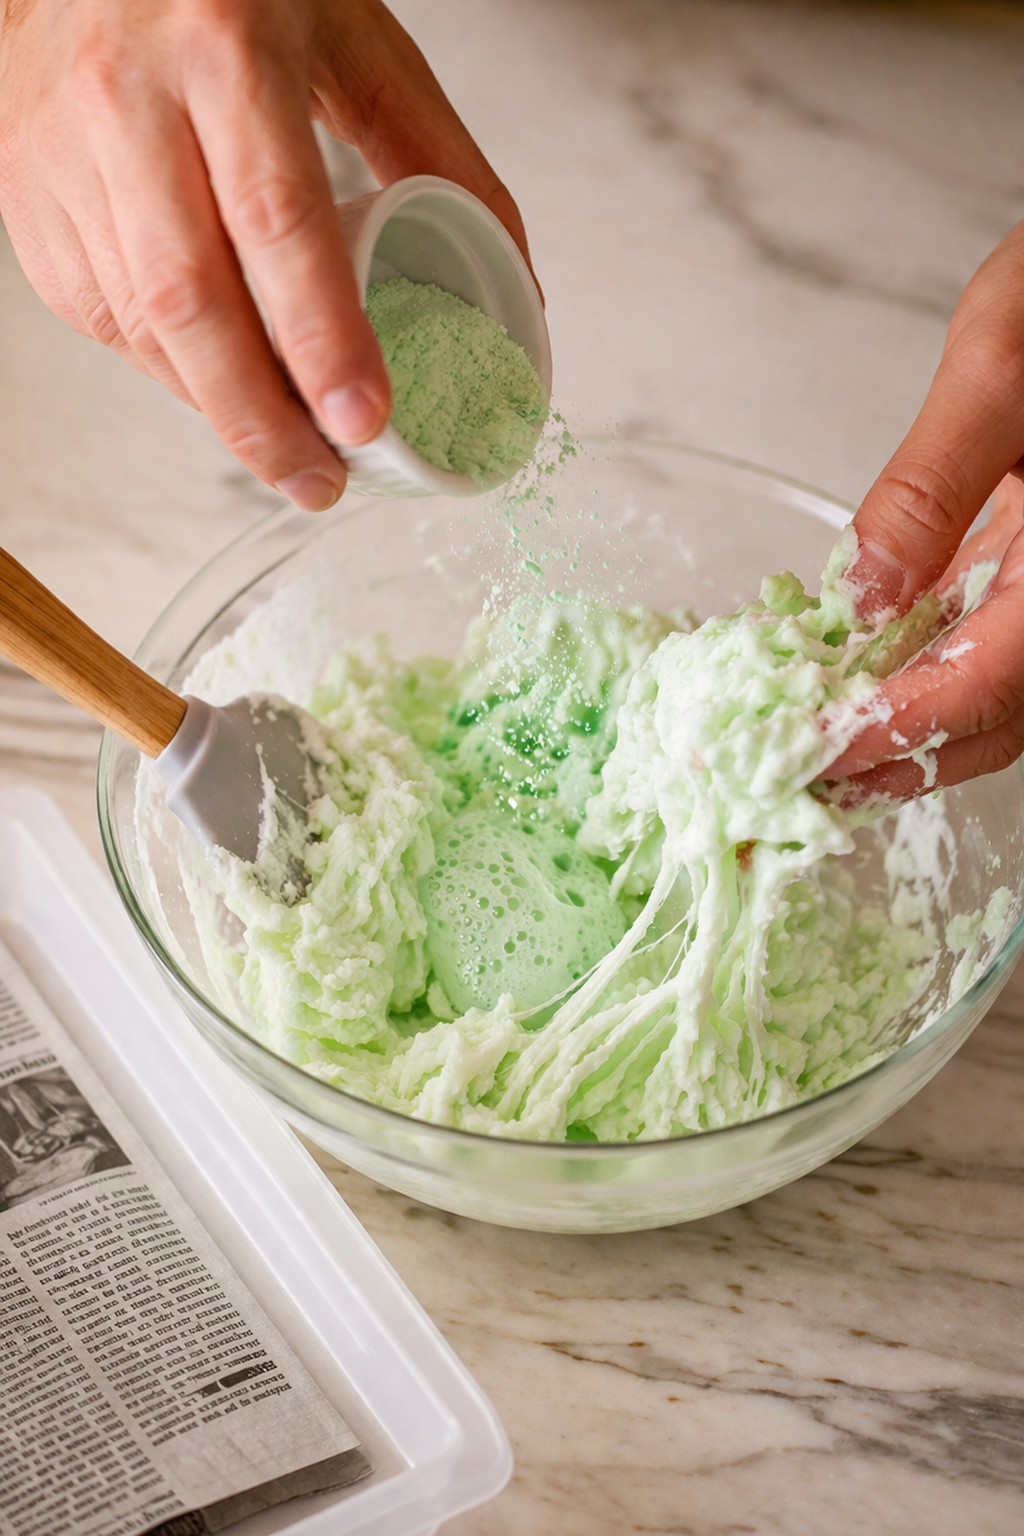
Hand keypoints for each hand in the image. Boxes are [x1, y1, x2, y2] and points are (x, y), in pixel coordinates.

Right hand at [0, 0, 533, 508]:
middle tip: (324, 483)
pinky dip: (172, 372)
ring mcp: (64, 156)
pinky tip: (220, 384)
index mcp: (225, 46)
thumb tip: (515, 288)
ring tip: (289, 451)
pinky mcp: (31, 202)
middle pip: (193, 302)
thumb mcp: (355, 42)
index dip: (323, 337)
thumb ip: (438, 155)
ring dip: (221, 410)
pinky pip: (106, 319)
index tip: (366, 421)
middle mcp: (127, 99)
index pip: (277, 220)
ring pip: (143, 326)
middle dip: (264, 421)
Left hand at [824, 218, 1023, 803]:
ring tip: (812, 744)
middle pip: (998, 719)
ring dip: (907, 730)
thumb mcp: (1002, 366)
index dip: (895, 731)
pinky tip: (855, 675)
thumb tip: (860, 596)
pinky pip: (989, 646)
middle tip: (795, 776)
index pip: (987, 684)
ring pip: (997, 697)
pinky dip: (922, 675)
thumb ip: (931, 488)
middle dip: (897, 759)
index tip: (811, 751)